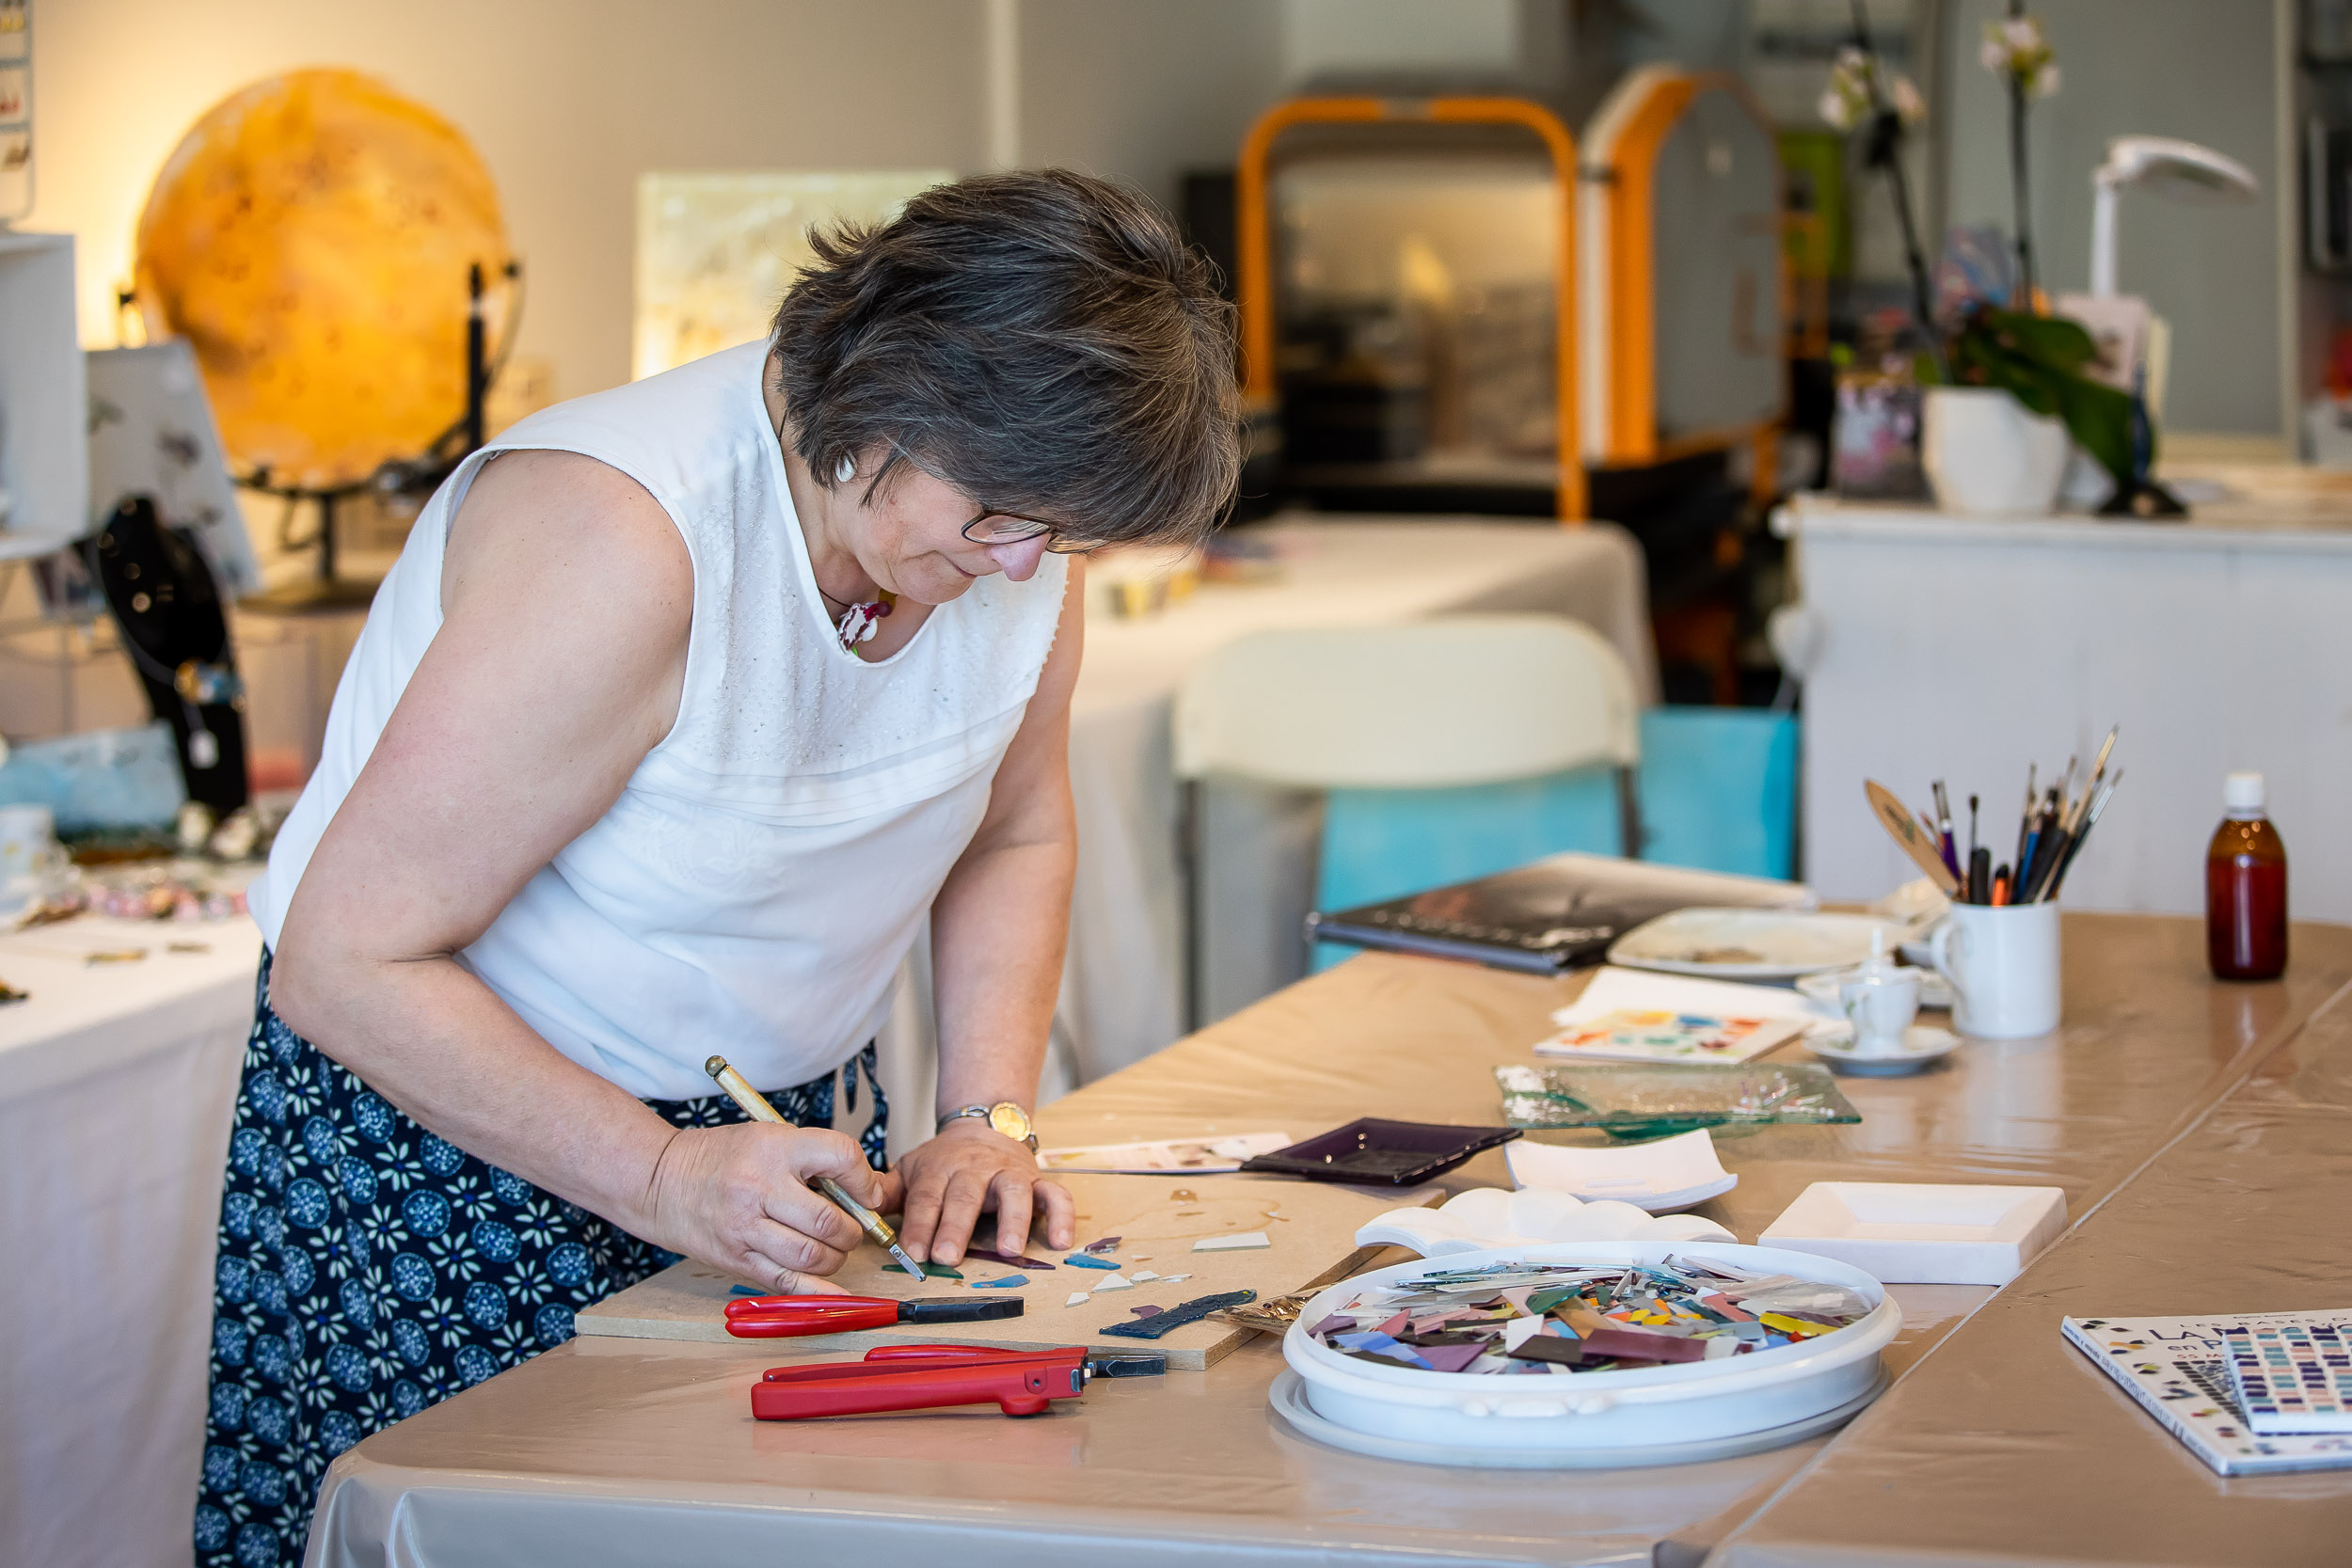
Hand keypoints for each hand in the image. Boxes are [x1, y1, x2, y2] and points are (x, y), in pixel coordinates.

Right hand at [638, 1122, 889, 1294]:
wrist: (661, 1181)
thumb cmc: (721, 1156)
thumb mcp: (768, 1137)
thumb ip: (814, 1158)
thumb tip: (865, 1194)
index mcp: (773, 1148)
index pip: (840, 1157)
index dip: (864, 1179)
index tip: (867, 1192)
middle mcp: (759, 1188)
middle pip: (829, 1220)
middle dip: (853, 1229)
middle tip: (851, 1227)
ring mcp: (746, 1229)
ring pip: (812, 1256)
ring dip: (836, 1257)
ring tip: (832, 1247)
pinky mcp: (737, 1259)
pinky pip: (787, 1283)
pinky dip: (818, 1291)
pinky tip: (833, 1288)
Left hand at [892, 1120, 1074, 1264]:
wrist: (983, 1126)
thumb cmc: (943, 1162)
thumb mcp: (910, 1169)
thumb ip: (886, 1191)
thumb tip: (859, 1208)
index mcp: (939, 1168)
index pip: (926, 1197)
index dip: (919, 1224)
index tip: (912, 1251)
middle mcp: (975, 1169)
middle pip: (965, 1196)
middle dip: (957, 1226)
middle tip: (948, 1256)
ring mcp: (1008, 1174)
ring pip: (1013, 1193)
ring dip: (1012, 1220)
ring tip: (1009, 1249)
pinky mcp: (1036, 1179)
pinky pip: (1056, 1194)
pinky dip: (1062, 1215)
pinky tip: (1062, 1241)